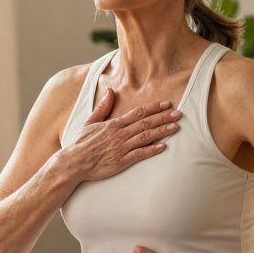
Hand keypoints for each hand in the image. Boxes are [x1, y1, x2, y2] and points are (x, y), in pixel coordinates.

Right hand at [66, 89, 182, 181]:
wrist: (75, 162)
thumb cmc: (82, 143)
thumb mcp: (90, 122)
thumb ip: (102, 107)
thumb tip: (110, 91)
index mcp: (114, 124)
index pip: (138, 113)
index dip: (154, 108)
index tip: (166, 103)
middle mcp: (120, 134)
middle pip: (146, 123)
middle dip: (163, 117)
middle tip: (178, 113)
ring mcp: (121, 148)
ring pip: (145, 137)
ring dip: (162, 131)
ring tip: (175, 127)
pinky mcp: (121, 161)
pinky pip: (139, 154)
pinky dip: (152, 150)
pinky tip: (163, 146)